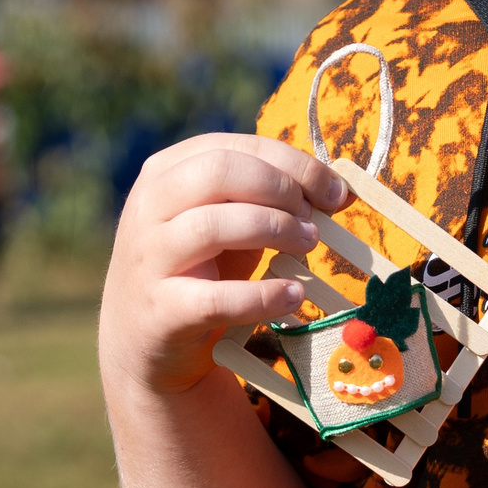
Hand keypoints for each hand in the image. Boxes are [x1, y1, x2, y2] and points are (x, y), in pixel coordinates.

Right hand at [100, 134, 352, 397]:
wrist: (145, 340)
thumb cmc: (200, 266)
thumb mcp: (230, 219)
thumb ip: (270, 195)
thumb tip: (341, 189)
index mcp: (168, 172)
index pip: (238, 147)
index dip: (295, 164)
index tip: (336, 193)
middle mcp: (149, 208)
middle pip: (219, 172)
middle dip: (281, 189)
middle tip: (314, 219)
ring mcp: (148, 259)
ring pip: (212, 225)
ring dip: (275, 230)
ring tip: (308, 245)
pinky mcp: (160, 311)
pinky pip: (216, 299)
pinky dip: (263, 295)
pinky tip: (293, 295)